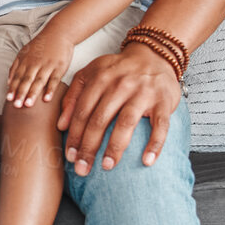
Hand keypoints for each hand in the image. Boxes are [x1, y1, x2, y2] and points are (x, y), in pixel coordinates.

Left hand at [6, 31, 72, 107]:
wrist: (58, 34)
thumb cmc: (40, 46)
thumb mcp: (24, 53)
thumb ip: (15, 67)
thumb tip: (8, 83)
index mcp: (26, 61)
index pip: (18, 76)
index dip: (13, 88)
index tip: (9, 99)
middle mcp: (35, 64)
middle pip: (27, 80)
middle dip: (21, 93)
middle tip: (16, 106)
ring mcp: (48, 65)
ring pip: (39, 81)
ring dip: (33, 93)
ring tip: (28, 105)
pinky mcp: (59, 67)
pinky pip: (54, 80)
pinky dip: (50, 89)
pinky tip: (47, 99)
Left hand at [57, 42, 180, 173]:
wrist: (154, 55)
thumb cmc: (119, 70)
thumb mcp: (91, 74)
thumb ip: (73, 96)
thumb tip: (61, 126)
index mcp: (100, 79)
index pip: (82, 111)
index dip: (74, 135)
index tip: (70, 156)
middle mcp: (120, 85)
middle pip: (100, 120)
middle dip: (89, 147)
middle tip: (82, 169)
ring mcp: (143, 93)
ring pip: (126, 123)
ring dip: (115, 147)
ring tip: (107, 166)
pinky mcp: (164, 101)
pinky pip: (160, 125)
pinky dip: (155, 144)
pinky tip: (147, 162)